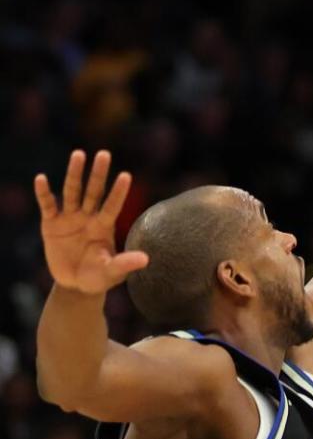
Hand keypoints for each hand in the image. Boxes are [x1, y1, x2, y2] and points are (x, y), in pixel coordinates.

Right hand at [35, 150, 147, 294]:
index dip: (118, 192)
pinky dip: (44, 193)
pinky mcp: (51, 224)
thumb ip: (124, 263)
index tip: (126, 176)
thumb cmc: (97, 277)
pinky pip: (48, 205)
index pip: (112, 206)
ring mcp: (70, 218)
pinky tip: (41, 179)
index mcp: (104, 226)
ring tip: (79, 154)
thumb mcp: (111, 272)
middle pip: (94, 192)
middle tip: (104, 154)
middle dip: (98, 174)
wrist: (74, 284)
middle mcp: (88, 217)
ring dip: (75, 174)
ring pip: (72, 192)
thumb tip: (146, 259)